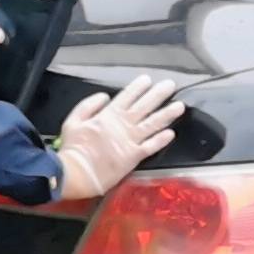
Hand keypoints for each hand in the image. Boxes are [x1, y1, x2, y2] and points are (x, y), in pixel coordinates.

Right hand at [52, 75, 185, 200]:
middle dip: (158, 94)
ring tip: (180, 106)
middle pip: (144, 107)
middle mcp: (123, 125)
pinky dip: (161, 139)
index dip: (138, 87)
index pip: (127, 97)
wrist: (77, 173)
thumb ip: (88, 105)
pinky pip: (151, 146)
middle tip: (171, 85)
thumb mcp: (73, 121)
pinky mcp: (134, 157)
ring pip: (152, 124)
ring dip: (167, 114)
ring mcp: (130, 141)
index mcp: (107, 115)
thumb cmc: (73, 148)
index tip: (148, 79)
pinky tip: (171, 133)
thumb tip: (105, 96)